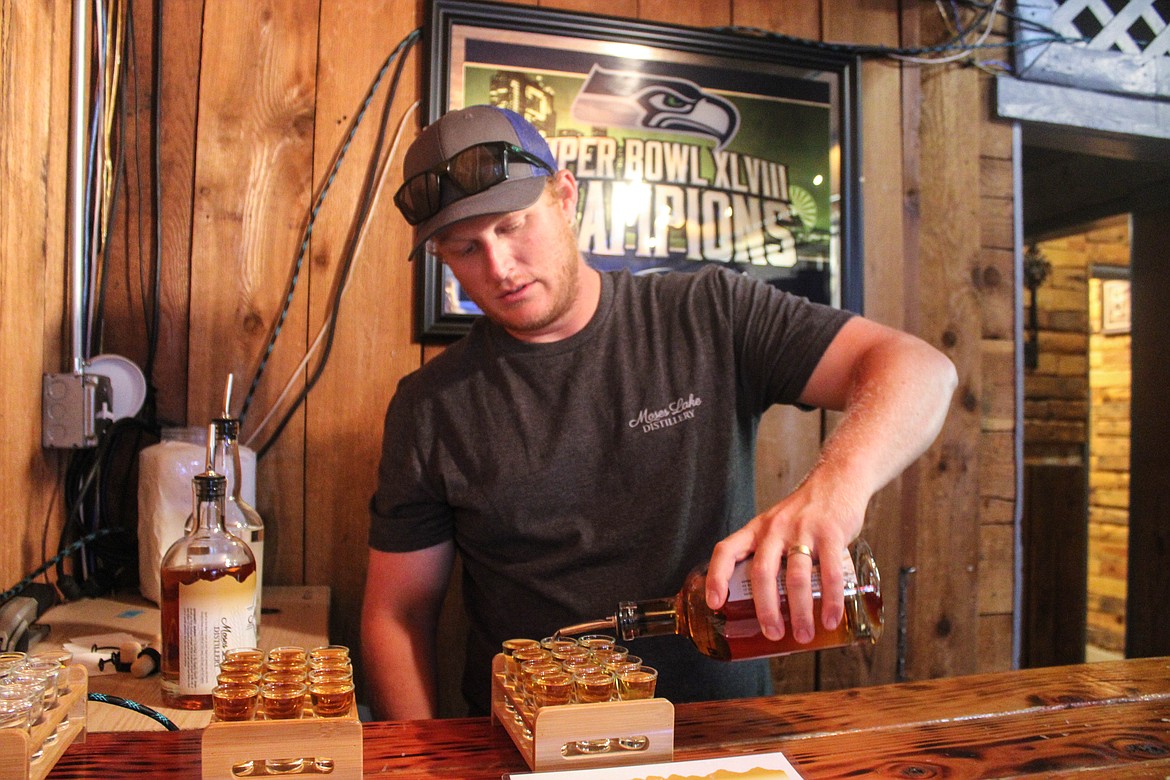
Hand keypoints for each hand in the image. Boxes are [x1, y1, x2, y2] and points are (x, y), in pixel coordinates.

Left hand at [704, 476, 863, 643]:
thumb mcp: (776, 526)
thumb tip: (769, 605)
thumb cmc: (804, 513)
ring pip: (795, 577)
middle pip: (762, 573)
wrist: (838, 480)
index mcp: (756, 529)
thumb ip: (770, 556)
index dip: (716, 577)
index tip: (715, 603)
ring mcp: (803, 530)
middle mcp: (775, 529)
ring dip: (799, 612)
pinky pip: (830, 573)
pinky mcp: (831, 533)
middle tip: (773, 634)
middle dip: (766, 609)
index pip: (726, 550)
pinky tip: (830, 619)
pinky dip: (830, 600)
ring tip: (804, 636)